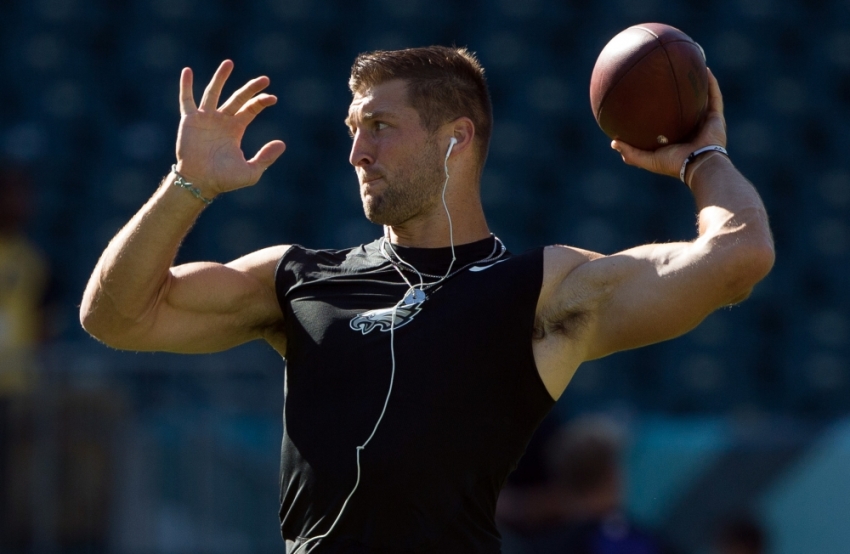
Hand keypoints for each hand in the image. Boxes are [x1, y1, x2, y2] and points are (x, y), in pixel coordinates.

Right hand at [175, 60, 286, 195]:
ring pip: (213, 92)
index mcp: (236, 129)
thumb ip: (266, 157)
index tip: (273, 98)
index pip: (251, 109)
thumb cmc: (224, 180)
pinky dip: (186, 85)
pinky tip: (188, 71)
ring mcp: (205, 118)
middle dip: (250, 88)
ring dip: (221, 77)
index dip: (261, 101)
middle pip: (237, 98)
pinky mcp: (190, 120)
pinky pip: (186, 100)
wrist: (199, 182)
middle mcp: (222, 120)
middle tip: (265, 78)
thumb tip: (282, 143)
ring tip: (229, 63)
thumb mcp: (251, 171)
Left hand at [611, 68, 726, 179]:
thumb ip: (631, 153)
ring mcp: (705, 122)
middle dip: (678, 92)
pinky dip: (711, 83)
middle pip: (685, 106)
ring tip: (689, 66)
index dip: (660, 109)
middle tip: (667, 77)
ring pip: (702, 98)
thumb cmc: (674, 164)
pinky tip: (704, 68)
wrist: (699, 165)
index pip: (667, 121)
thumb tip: (613, 142)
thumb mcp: (648, 159)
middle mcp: (691, 128)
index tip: (648, 97)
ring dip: (697, 83)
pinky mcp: (716, 117)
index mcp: (677, 138)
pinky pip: (714, 96)